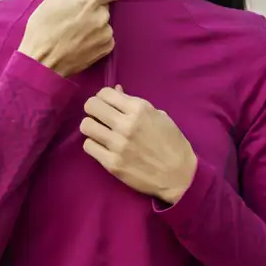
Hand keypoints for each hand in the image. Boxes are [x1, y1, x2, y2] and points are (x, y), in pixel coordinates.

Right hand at [18, 0, 120, 76]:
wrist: (42, 62)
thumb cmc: (42, 27)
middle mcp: (102, 15)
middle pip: (105, 6)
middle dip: (93, 8)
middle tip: (74, 17)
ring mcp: (106, 33)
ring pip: (105, 22)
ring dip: (94, 24)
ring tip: (75, 32)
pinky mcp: (106, 49)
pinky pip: (106, 37)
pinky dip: (96, 38)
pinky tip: (81, 42)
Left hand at [81, 85, 197, 203]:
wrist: (179, 176)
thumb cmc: (172, 143)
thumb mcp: (159, 116)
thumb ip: (134, 103)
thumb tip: (115, 90)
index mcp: (139, 109)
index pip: (104, 93)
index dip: (103, 97)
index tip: (107, 105)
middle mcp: (126, 124)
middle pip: (91, 106)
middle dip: (93, 109)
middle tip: (100, 117)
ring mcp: (118, 145)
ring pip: (86, 125)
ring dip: (91, 127)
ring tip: (100, 132)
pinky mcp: (112, 163)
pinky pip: (88, 146)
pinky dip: (93, 144)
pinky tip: (102, 146)